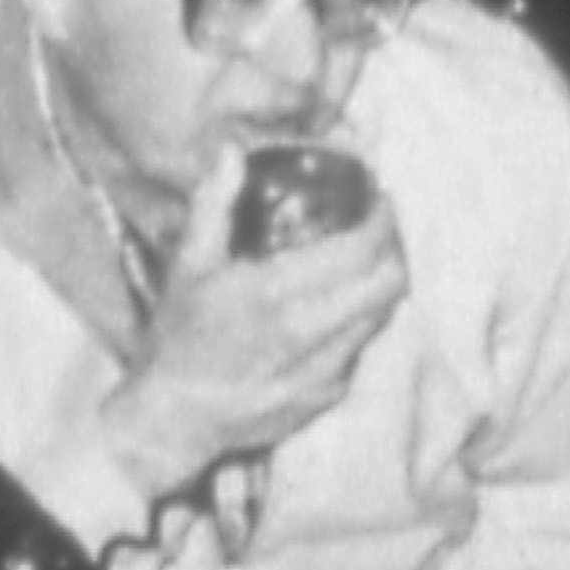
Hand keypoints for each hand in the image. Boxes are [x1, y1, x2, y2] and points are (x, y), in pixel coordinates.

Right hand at [96, 151, 406, 506]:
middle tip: (380, 231)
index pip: (362, 248)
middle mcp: (310, 332)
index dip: (382, 217)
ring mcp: (323, 369)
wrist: (174, 418)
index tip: (378, 200)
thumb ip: (214, 204)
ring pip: (383, 317)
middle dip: (395, 248)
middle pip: (391, 283)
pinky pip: (360, 350)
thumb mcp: (188, 265)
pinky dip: (359, 324)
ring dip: (382, 285)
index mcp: (278, 292)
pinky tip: (336, 313)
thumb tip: (231, 151)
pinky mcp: (325, 396)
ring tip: (364, 266)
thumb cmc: (177, 339)